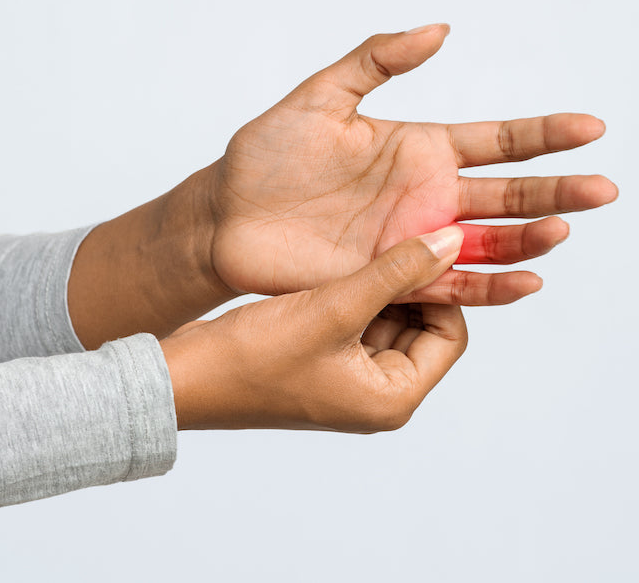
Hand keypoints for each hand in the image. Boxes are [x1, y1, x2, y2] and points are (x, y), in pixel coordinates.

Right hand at [160, 225, 466, 431]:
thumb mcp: (335, 307)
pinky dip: (351, 297)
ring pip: (388, 321)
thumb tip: (452, 240)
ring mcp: (350, 383)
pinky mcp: (325, 366)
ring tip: (351, 256)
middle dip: (403, 288)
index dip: (438, 290)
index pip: (450, 336)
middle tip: (380, 245)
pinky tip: (329, 271)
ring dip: (374, 289)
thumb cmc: (256, 356)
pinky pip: (356, 324)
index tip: (410, 251)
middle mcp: (378, 396)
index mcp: (393, 399)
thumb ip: (395, 272)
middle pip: (422, 328)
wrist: (186, 379)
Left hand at [208, 24, 617, 305]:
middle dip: (557, 191)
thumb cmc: (266, 155)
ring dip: (530, 239)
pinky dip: (491, 286)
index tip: (592, 128)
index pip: (497, 140)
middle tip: (605, 190)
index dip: (545, 135)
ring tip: (566, 230)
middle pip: (508, 192)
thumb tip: (441, 31)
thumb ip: (378, 60)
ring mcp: (414, 239)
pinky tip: (527, 279)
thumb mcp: (321, 96)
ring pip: (489, 242)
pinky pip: (451, 285)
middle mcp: (426, 196)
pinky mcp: (393, 276)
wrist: (226, 215)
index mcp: (419, 149)